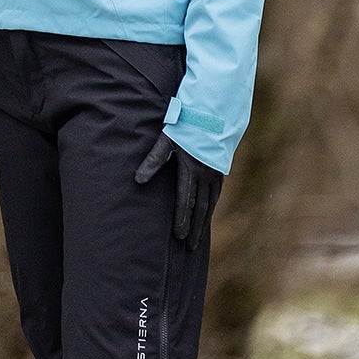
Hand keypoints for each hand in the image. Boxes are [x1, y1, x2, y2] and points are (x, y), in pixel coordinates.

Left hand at [134, 133, 222, 248]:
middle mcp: (206, 174)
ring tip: (198, 237)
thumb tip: (138, 180)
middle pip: (200, 206)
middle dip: (194, 227)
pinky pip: (216, 193)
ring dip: (204, 221)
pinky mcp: (220, 168)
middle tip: (190, 246)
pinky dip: (211, 206)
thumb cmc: (185, 125)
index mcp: (191, 169)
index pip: (186, 200)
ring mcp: (215, 173)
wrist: (212, 112)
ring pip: (210, 202)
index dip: (183, 219)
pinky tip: (207, 214)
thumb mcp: (167, 140)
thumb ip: (154, 160)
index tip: (179, 236)